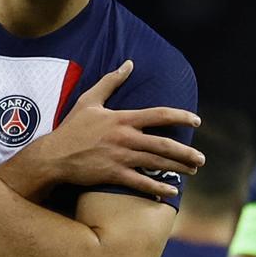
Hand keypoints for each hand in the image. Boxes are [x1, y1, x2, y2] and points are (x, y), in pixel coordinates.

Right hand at [40, 60, 204, 197]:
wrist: (54, 155)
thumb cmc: (72, 127)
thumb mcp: (89, 100)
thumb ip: (111, 81)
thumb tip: (129, 64)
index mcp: (122, 118)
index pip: (159, 115)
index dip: (181, 116)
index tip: (196, 121)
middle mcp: (125, 138)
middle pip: (164, 144)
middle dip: (186, 152)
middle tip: (200, 159)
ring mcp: (120, 157)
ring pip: (157, 163)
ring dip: (178, 169)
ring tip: (192, 172)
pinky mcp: (114, 175)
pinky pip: (141, 183)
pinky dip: (158, 188)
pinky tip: (171, 192)